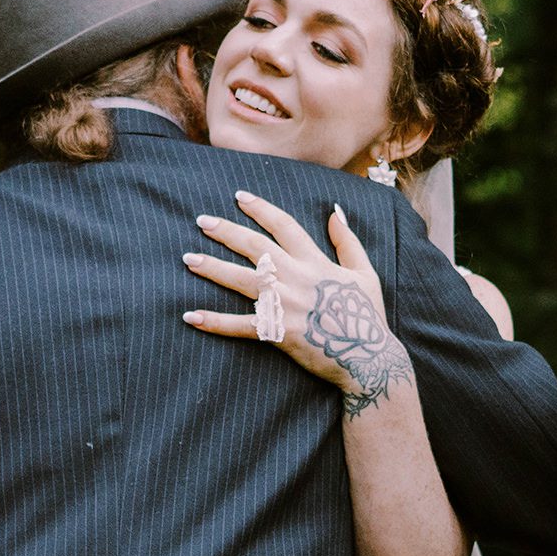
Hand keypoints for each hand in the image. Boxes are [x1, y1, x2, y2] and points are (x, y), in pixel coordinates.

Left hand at [182, 192, 413, 416]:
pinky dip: (214, 322)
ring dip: (212, 268)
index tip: (239, 197)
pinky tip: (190, 316)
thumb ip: (347, 241)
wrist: (368, 359)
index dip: (260, 209)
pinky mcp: (278, 332)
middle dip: (226, 231)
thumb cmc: (367, 316)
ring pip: (242, 279)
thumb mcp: (364, 273)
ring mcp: (285, 305)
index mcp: (316, 262)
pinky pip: (240, 325)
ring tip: (188, 259)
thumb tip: (334, 212)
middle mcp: (297, 278)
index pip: (283, 225)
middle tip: (202, 221)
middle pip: (255, 246)